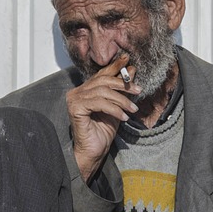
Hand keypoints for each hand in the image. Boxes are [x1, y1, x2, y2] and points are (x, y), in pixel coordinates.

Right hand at [66, 53, 139, 181]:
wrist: (94, 152)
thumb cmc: (103, 132)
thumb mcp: (117, 107)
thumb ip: (122, 90)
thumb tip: (131, 70)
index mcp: (85, 90)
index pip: (101, 74)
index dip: (115, 66)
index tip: (128, 60)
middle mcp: (77, 92)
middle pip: (103, 80)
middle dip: (123, 84)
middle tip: (138, 89)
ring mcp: (74, 99)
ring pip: (103, 91)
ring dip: (122, 100)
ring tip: (133, 108)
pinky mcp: (75, 108)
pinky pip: (99, 103)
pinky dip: (114, 109)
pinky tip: (123, 117)